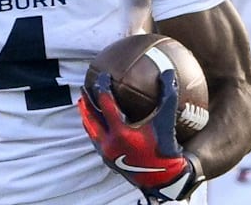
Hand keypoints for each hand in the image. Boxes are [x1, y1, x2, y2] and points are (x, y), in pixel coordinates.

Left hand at [77, 70, 200, 201]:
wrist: (163, 178)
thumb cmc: (165, 148)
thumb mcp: (166, 121)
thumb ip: (167, 96)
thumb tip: (168, 72)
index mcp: (121, 132)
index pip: (105, 103)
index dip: (102, 87)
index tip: (102, 76)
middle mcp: (109, 143)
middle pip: (90, 117)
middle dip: (86, 100)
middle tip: (83, 87)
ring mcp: (106, 152)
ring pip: (90, 129)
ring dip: (86, 115)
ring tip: (82, 103)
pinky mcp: (107, 159)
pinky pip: (95, 140)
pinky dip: (92, 128)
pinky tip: (94, 122)